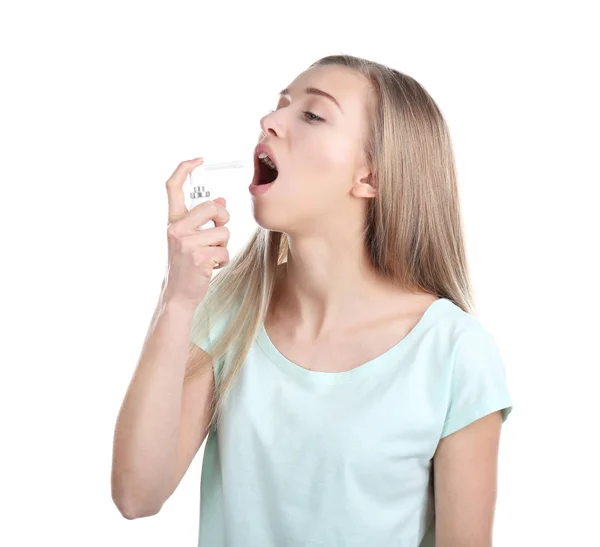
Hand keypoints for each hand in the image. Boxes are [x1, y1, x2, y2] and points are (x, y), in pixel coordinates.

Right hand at [161, 158, 230, 307]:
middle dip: (223, 217)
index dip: (185, 169)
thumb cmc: (186, 265)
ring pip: (224, 232)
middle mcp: (176, 229)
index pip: (173, 187)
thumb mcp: (189, 239)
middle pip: (211, 207)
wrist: (178, 294)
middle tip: (219, 229)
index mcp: (173, 221)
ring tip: (210, 256)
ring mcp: (186, 243)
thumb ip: (202, 220)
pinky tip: (211, 267)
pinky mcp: (199, 258)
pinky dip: (223, 260)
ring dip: (223, 246)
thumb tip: (221, 201)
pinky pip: (225, 251)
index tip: (198, 160)